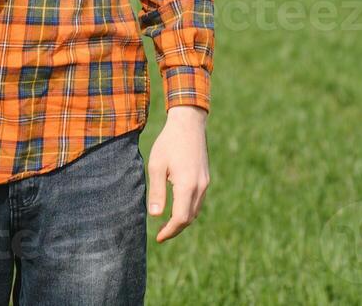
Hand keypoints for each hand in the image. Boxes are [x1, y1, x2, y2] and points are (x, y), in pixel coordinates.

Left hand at [146, 105, 209, 242]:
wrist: (189, 123)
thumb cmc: (169, 143)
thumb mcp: (156, 165)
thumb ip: (156, 191)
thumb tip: (155, 216)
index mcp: (187, 185)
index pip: (180, 218)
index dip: (169, 231)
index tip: (158, 238)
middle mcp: (200, 186)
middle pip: (189, 218)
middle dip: (175, 229)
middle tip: (160, 234)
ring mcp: (205, 182)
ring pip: (195, 211)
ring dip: (182, 220)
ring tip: (166, 224)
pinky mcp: (205, 178)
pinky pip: (198, 201)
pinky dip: (188, 210)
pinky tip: (176, 207)